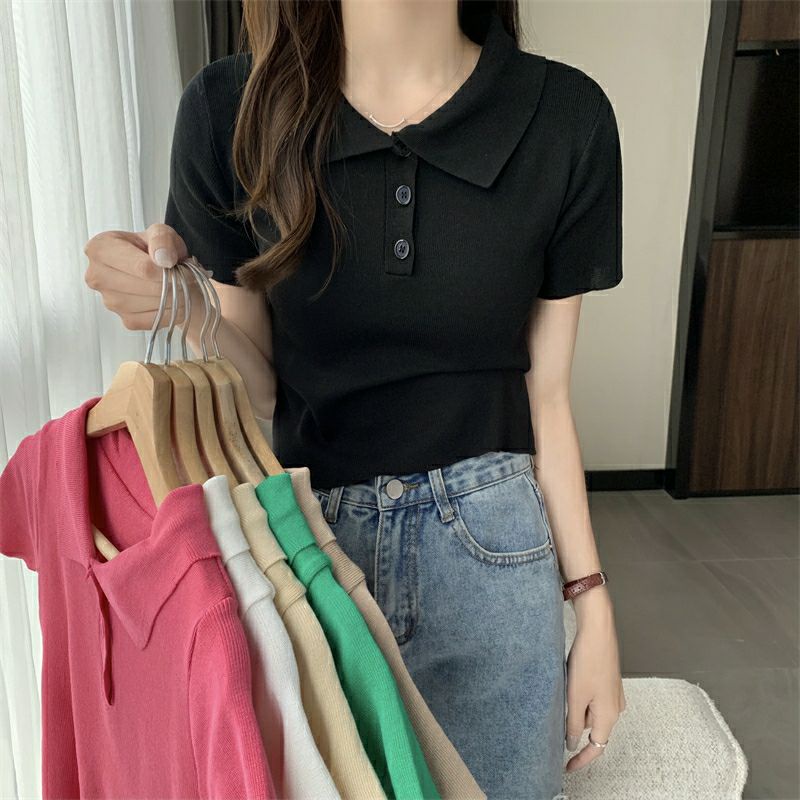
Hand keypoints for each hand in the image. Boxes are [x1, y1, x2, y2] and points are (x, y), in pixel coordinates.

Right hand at [83, 224, 207, 329]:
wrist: (163, 272)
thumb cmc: (157, 250)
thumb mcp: (161, 232)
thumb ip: (162, 239)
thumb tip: (163, 258)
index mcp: (100, 249)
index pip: (142, 267)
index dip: (166, 269)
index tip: (178, 267)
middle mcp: (98, 277)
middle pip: (146, 287)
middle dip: (171, 282)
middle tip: (183, 276)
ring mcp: (110, 302)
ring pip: (152, 304)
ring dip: (174, 296)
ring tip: (178, 284)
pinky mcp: (126, 320)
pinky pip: (155, 320)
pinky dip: (171, 311)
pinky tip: (172, 298)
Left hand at [564, 589, 625, 771]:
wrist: (598, 629)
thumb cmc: (588, 660)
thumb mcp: (575, 696)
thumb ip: (574, 723)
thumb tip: (573, 743)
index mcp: (609, 715)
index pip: (597, 748)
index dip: (581, 760)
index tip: (567, 766)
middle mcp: (616, 707)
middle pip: (595, 730)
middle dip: (577, 729)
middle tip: (559, 723)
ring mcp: (614, 693)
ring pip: (593, 713)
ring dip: (578, 711)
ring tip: (564, 696)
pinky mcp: (609, 681)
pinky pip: (594, 699)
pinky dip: (582, 699)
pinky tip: (571, 685)